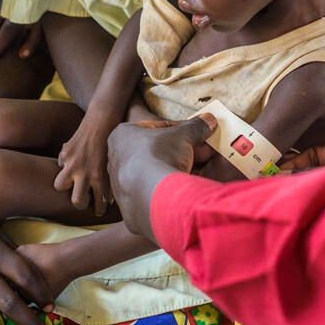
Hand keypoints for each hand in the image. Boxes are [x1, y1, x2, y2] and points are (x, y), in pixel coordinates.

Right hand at [53, 110, 119, 214]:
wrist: (103, 120)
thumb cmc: (112, 141)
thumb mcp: (113, 163)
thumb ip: (109, 180)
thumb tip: (107, 199)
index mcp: (100, 176)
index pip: (99, 203)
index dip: (99, 209)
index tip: (99, 210)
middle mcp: (84, 172)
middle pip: (76, 201)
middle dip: (80, 204)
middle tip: (83, 201)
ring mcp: (72, 163)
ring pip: (59, 185)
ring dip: (65, 184)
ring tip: (72, 182)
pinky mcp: (65, 152)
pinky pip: (60, 164)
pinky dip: (65, 163)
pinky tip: (73, 159)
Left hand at [107, 114, 217, 239]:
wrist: (150, 194)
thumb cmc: (159, 156)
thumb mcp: (183, 135)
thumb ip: (195, 127)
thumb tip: (208, 120)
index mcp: (122, 135)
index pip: (156, 128)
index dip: (180, 130)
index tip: (196, 135)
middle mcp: (116, 158)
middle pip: (156, 151)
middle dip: (181, 151)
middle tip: (202, 153)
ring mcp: (120, 183)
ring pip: (153, 172)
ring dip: (175, 169)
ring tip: (198, 170)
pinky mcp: (128, 204)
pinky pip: (151, 192)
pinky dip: (167, 188)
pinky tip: (184, 188)